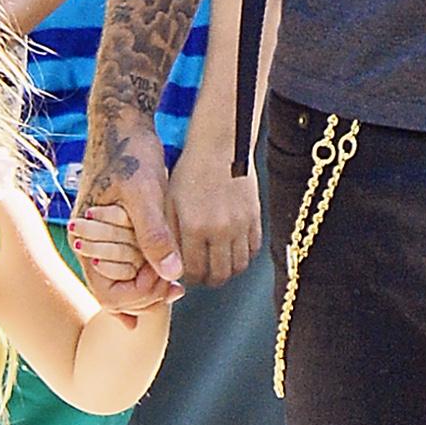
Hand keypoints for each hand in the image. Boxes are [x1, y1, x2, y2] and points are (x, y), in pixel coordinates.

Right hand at [71, 112, 179, 305]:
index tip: (168, 282)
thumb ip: (154, 234)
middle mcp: (91, 246)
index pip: (111, 295)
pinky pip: (131, 265)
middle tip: (178, 285)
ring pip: (126, 283)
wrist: (123, 123)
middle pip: (118, 295)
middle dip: (148, 294)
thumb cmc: (128, 152)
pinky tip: (170, 270)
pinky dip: (150, 272)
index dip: (141, 296)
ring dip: (150, 285)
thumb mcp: (143, 192)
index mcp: (87, 240)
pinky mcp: (117, 231)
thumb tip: (170, 273)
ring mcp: (104, 240)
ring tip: (177, 279)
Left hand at [168, 139, 260, 286]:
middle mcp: (220, 230)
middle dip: (208, 279)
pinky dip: (243, 256)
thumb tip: (171, 264)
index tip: (186, 273)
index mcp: (194, 226)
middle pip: (219, 274)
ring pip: (239, 267)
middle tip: (202, 273)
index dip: (189, 277)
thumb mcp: (170, 202)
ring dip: (227, 270)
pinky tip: (232, 249)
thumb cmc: (190, 171)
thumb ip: (170, 235)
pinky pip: (254, 250)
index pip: (194, 270)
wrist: (219, 146)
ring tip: (217, 263)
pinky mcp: (256, 218)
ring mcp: (241, 225)